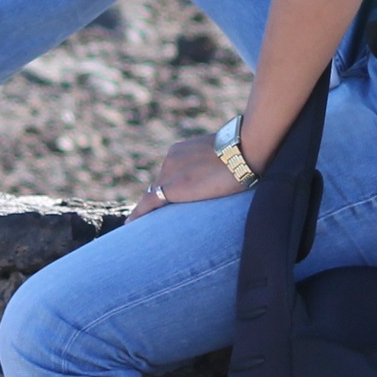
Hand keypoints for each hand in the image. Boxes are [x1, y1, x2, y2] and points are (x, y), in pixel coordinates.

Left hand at [129, 133, 245, 218]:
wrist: (244, 150)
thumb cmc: (245, 150)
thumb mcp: (225, 155)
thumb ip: (215, 164)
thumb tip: (226, 172)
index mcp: (181, 150)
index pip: (170, 173)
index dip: (169, 188)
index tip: (169, 200)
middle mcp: (169, 159)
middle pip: (160, 185)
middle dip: (160, 200)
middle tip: (156, 219)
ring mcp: (168, 173)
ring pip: (155, 196)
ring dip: (152, 210)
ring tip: (146, 227)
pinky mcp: (170, 188)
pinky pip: (148, 203)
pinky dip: (138, 214)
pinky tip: (131, 225)